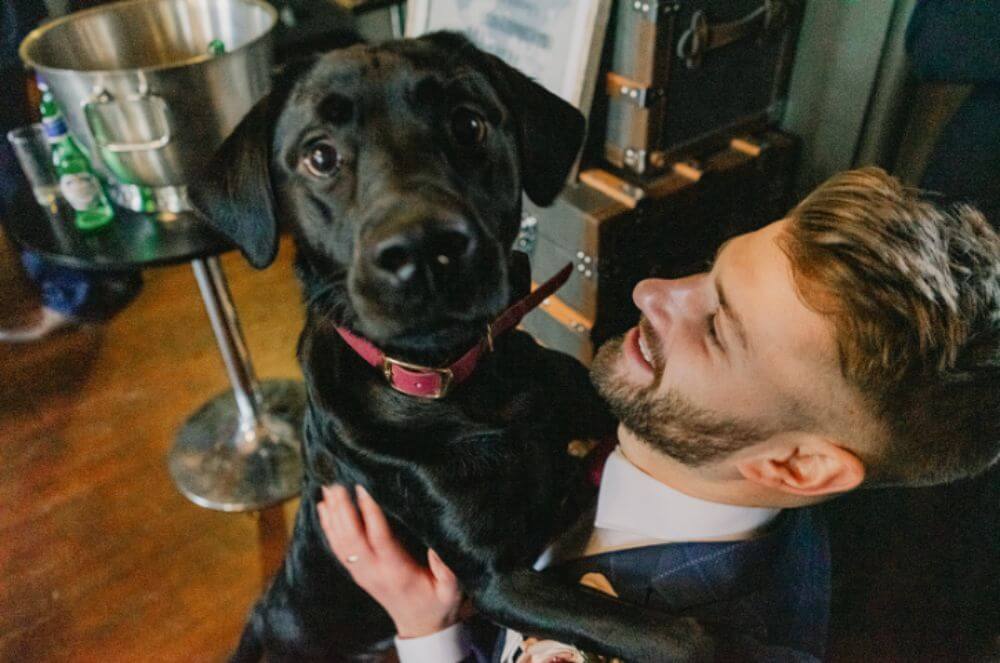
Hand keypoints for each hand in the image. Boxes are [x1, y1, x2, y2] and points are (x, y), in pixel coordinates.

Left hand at [318, 484, 463, 637]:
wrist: (420, 628)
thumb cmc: (438, 603)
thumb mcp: (451, 589)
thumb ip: (446, 567)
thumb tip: (438, 541)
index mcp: (397, 572)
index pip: (380, 538)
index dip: (370, 513)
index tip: (364, 488)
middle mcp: (374, 572)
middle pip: (352, 538)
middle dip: (344, 510)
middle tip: (338, 484)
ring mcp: (363, 573)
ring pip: (341, 542)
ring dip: (333, 516)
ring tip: (328, 489)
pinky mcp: (358, 573)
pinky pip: (338, 549)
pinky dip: (328, 527)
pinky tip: (323, 508)